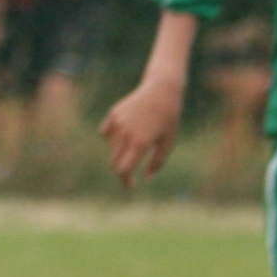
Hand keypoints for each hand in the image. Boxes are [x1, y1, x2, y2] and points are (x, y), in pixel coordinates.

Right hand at [101, 70, 183, 184]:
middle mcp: (126, 134)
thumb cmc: (169, 118)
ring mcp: (117, 123)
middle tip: (130, 174)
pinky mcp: (113, 114)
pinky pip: (106, 133)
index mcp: (140, 143)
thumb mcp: (168, 142)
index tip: (130, 186)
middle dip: (122, 170)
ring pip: (111, 147)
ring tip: (135, 145)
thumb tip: (146, 177)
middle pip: (115, 161)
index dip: (126, 180)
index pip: (124, 169)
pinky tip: (124, 135)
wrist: (162, 90)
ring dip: (119, 152)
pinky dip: (112, 138)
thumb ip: (157, 162)